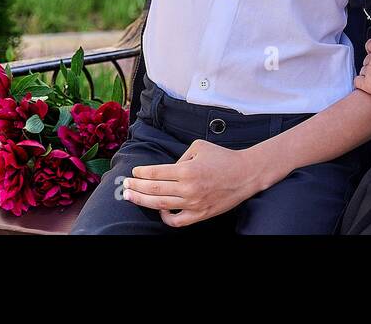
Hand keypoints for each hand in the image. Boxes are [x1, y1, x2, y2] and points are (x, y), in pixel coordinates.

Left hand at [123, 141, 275, 227]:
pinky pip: (177, 221)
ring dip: (143, 201)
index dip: (141, 173)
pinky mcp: (200, 215)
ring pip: (160, 206)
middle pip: (153, 190)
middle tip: (125, 186)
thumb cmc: (222, 158)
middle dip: (136, 188)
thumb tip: (165, 170)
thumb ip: (179, 158)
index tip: (134, 172)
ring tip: (132, 197)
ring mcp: (194, 204)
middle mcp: (188, 188)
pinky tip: (159, 210)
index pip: (155, 173)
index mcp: (186, 170)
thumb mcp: (198, 147)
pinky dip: (165, 218)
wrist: (245, 174)